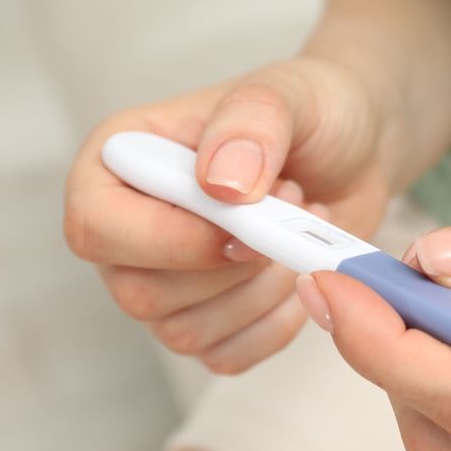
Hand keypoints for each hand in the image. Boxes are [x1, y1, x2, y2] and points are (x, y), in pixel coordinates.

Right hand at [65, 58, 392, 373]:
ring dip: (261, 290)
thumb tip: (219, 185)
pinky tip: (300, 270)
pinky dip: (277, 323)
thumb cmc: (311, 114)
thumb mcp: (289, 94)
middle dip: (232, 268)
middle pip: (139, 295)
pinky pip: (227, 355)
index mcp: (122, 160)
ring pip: (185, 333)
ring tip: (295, 228)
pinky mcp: (212, 319)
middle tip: (286, 205)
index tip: (241, 223)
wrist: (354, 152)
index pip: (95, 227)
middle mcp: (131, 227)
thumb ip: (250, 125)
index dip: (168, 240)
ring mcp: (167, 282)